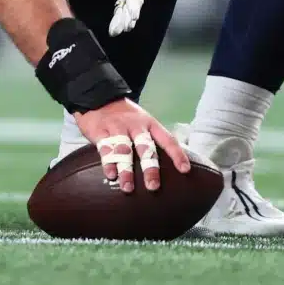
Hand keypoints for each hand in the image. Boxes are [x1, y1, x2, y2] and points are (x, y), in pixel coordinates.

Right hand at [73, 99, 188, 193]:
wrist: (98, 96)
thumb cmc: (125, 117)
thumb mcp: (142, 121)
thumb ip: (151, 139)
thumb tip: (169, 165)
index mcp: (149, 123)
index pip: (167, 139)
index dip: (177, 154)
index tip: (185, 170)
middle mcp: (135, 125)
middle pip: (145, 147)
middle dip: (150, 168)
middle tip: (153, 186)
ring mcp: (117, 127)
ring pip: (124, 150)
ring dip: (126, 170)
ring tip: (128, 188)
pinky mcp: (100, 130)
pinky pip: (105, 147)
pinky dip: (108, 162)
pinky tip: (111, 174)